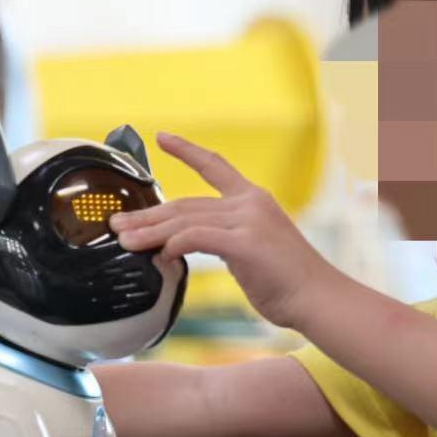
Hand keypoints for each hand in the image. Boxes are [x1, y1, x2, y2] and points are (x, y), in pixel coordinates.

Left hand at [110, 133, 339, 330]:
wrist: (318, 299)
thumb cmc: (286, 282)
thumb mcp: (250, 251)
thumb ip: (221, 240)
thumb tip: (181, 247)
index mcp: (253, 199)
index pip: (215, 165)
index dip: (187, 150)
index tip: (163, 138)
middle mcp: (250, 202)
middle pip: (185, 204)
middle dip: (147, 215)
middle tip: (117, 225)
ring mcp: (249, 220)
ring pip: (185, 221)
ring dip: (150, 233)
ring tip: (126, 241)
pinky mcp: (245, 242)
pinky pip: (196, 238)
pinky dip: (173, 246)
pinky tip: (161, 257)